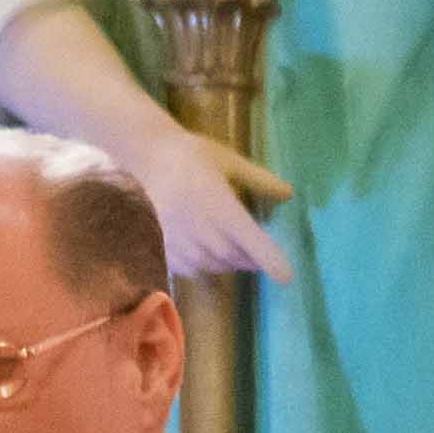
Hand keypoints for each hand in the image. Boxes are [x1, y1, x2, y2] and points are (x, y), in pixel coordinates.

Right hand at [126, 126, 293, 283]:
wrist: (144, 158)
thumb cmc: (191, 155)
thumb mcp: (228, 160)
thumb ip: (259, 179)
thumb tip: (288, 194)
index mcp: (220, 205)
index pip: (251, 240)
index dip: (270, 259)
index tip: (287, 277)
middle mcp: (201, 229)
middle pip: (235, 258)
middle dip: (250, 258)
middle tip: (257, 252)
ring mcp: (180, 242)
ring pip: (215, 265)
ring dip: (230, 262)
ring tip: (233, 249)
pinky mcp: (165, 249)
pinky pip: (194, 269)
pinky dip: (208, 264)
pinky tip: (208, 250)